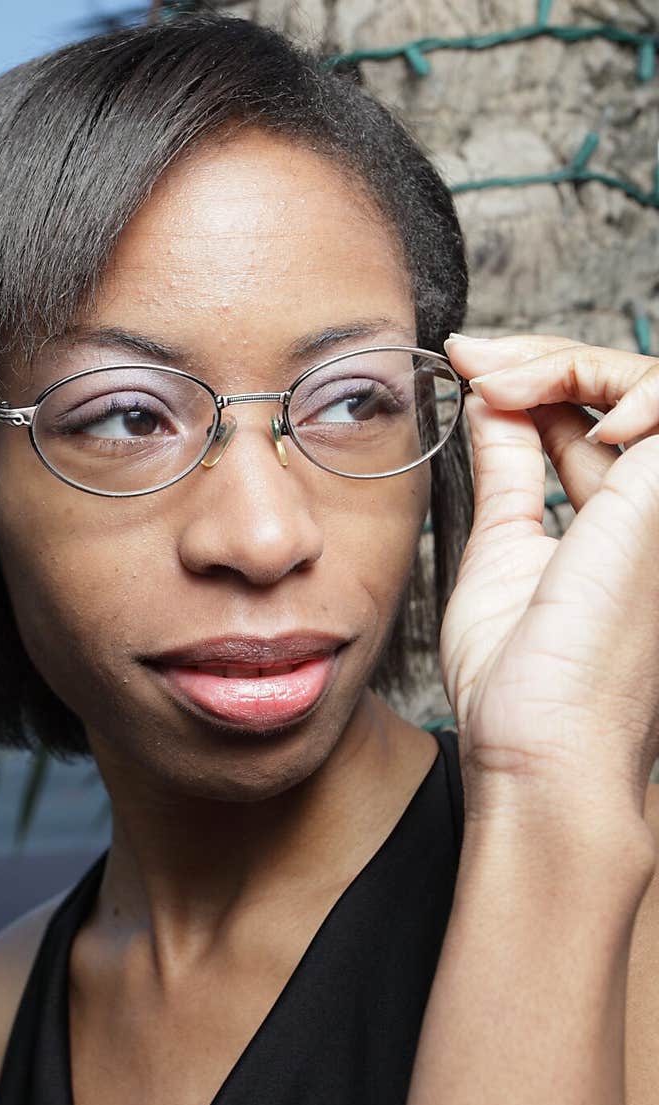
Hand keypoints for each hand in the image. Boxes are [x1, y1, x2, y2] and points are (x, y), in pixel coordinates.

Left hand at [439, 332, 658, 813]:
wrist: (537, 745)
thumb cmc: (518, 682)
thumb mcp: (503, 550)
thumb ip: (510, 473)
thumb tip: (488, 406)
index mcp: (620, 524)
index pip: (591, 419)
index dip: (534, 381)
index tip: (465, 368)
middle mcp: (652, 510)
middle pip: (616, 392)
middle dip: (541, 359)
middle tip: (471, 358)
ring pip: (642, 382)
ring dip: (560, 361)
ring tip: (488, 377)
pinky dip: (608, 379)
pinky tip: (535, 402)